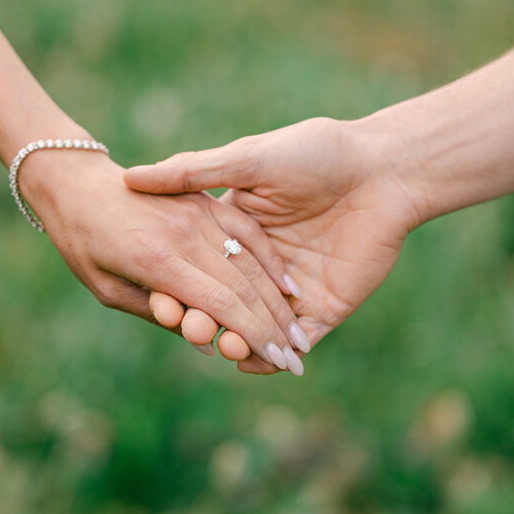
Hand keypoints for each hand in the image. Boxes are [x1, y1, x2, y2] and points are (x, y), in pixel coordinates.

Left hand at [18, 149, 305, 371]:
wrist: (75, 182)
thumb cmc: (82, 243)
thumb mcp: (107, 289)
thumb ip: (155, 311)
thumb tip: (202, 336)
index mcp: (157, 262)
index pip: (222, 305)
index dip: (255, 336)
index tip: (277, 361)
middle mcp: (184, 235)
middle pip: (244, 287)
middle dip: (275, 327)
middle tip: (297, 358)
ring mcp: (197, 212)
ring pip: (251, 260)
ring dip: (279, 300)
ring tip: (298, 331)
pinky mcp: (203, 199)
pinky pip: (246, 230)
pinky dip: (269, 260)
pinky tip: (288, 285)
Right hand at [125, 117, 423, 372]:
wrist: (383, 169)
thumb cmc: (315, 153)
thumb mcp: (247, 159)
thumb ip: (192, 172)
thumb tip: (130, 177)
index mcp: (239, 230)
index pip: (199, 267)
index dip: (177, 284)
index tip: (158, 298)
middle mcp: (263, 264)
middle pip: (224, 302)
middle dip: (202, 318)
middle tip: (187, 327)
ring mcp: (294, 289)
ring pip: (255, 327)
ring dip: (233, 340)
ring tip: (218, 343)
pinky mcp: (326, 306)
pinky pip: (295, 340)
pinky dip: (270, 357)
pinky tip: (247, 361)